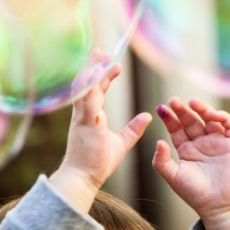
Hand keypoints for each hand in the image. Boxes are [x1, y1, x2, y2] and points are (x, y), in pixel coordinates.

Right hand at [49, 54, 151, 213]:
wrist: (82, 178)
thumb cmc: (96, 164)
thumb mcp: (121, 143)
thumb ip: (133, 129)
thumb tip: (147, 116)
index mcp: (90, 118)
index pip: (96, 92)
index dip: (104, 77)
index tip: (115, 66)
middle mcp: (83, 114)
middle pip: (87, 84)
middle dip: (94, 66)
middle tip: (103, 51)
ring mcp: (82, 117)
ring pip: (84, 87)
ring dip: (91, 70)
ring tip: (99, 55)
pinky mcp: (84, 122)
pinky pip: (86, 99)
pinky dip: (90, 85)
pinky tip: (97, 73)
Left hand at [153, 98, 229, 229]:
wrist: (218, 206)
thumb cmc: (194, 194)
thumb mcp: (173, 177)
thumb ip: (161, 161)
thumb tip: (158, 141)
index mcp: (186, 150)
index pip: (176, 129)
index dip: (169, 119)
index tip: (161, 109)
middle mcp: (201, 143)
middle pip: (191, 121)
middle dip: (182, 110)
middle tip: (173, 101)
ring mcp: (217, 142)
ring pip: (209, 119)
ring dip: (201, 109)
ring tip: (191, 103)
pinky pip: (229, 125)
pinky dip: (222, 117)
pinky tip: (211, 114)